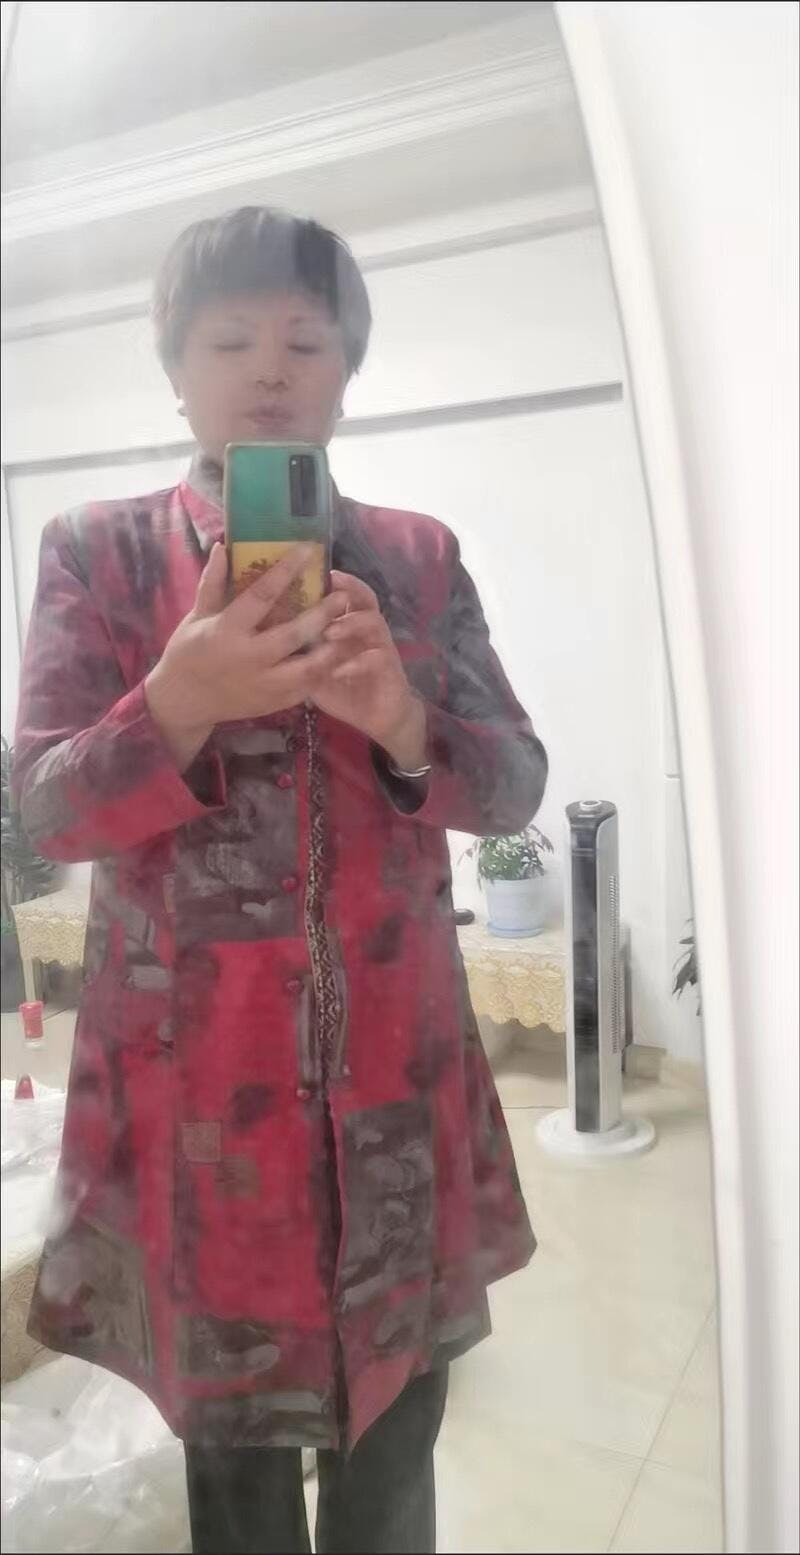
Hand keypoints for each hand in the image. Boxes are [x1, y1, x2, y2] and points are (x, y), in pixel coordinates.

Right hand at [145, 544, 347, 770]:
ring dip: (329, 648)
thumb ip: (212, 583)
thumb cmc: (187, 652)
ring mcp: (263, 684)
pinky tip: (333, 656)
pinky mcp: (273, 703)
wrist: (183, 702)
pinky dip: (321, 673)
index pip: (261, 595)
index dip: (286, 571)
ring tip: (344, 630)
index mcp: (227, 631)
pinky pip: (305, 689)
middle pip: (294, 634)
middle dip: (322, 614)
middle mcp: (248, 658)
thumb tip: (221, 547)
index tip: (308, 551)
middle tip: (342, 597)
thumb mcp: (196, 616)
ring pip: (307, 668)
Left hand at [309, 571, 427, 769]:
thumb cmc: (343, 689)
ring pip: (374, 623)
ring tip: (330, 631)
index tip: (317, 571)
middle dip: (350, 588)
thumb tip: (268, 635)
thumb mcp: (315, 669)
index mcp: (350, 627)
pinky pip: (377, 659)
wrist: (378, 717)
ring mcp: (381, 648)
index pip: (345, 595)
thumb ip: (302, 650)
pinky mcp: (390, 670)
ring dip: (351, 624)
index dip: (335, 581)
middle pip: (366, 599)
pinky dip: (357, 663)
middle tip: (332, 586)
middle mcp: (368, 632)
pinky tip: (339, 671)